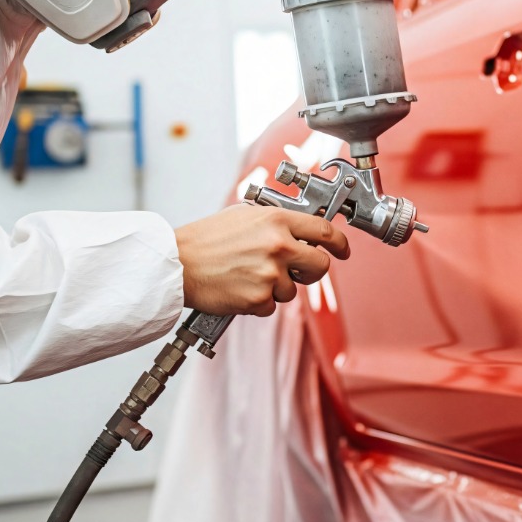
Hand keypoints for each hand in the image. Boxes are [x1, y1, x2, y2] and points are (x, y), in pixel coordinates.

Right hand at [174, 204, 350, 316]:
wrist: (177, 263)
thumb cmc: (206, 239)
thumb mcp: (245, 216)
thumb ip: (277, 222)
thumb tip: (302, 230)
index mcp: (277, 221)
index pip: (325, 231)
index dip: (340, 243)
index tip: (343, 250)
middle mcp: (278, 245)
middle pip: (321, 266)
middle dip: (311, 271)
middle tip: (296, 271)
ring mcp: (270, 273)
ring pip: (293, 289)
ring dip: (276, 287)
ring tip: (248, 275)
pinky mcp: (259, 298)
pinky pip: (272, 306)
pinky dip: (259, 302)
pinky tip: (240, 288)